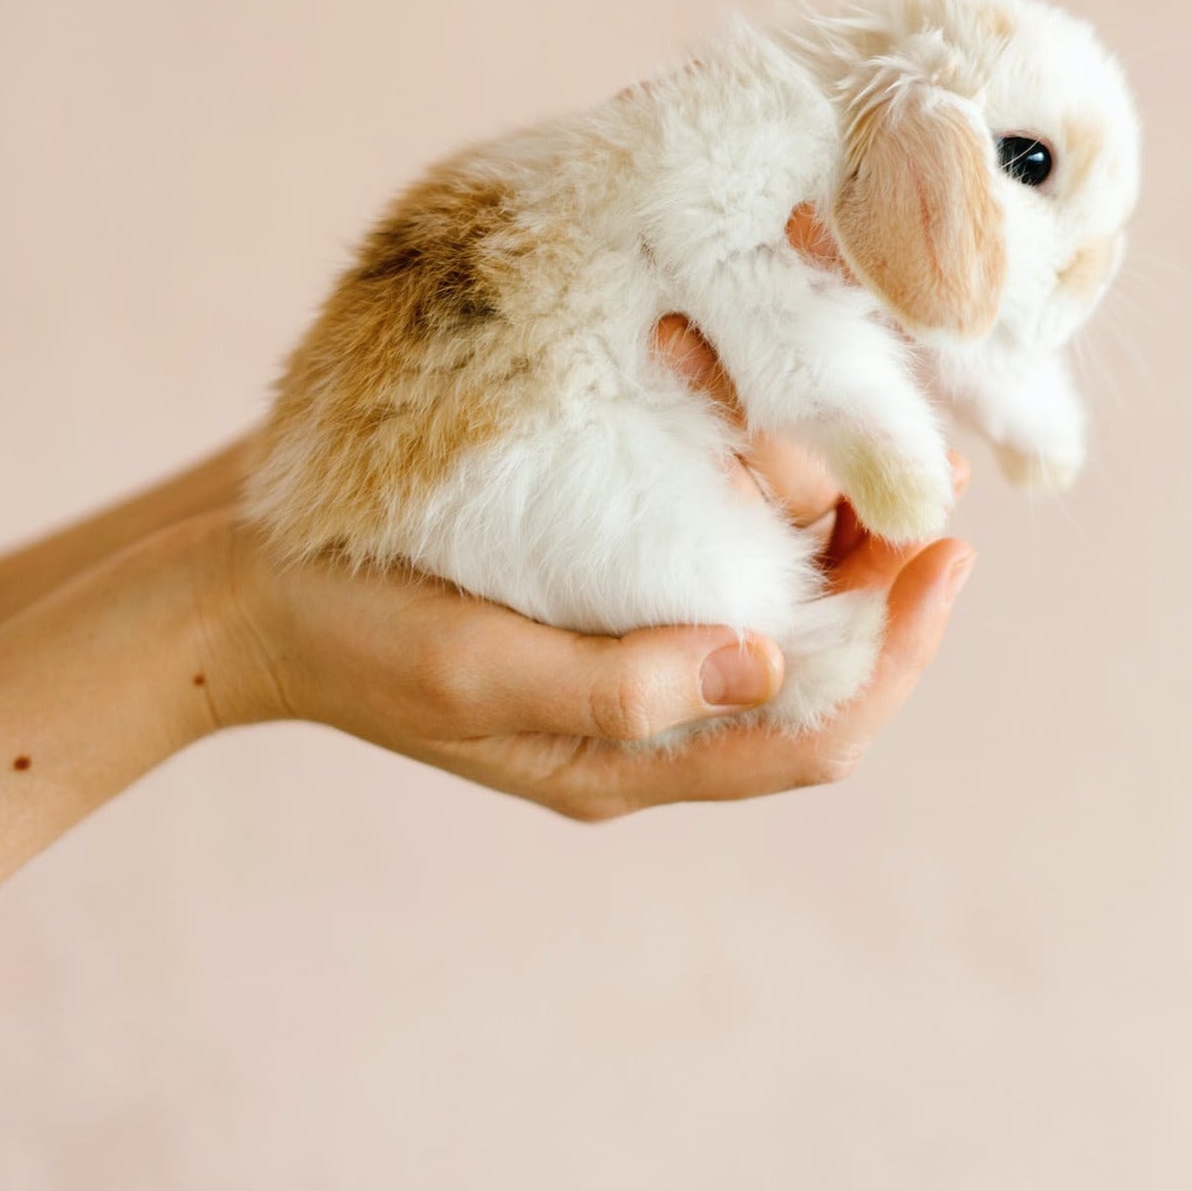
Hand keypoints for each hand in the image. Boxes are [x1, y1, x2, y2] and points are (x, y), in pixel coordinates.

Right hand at [202, 317, 973, 818]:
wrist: (241, 590)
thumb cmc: (350, 635)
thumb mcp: (475, 670)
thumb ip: (620, 683)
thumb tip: (766, 661)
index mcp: (629, 763)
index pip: (813, 735)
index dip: (898, 652)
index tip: (950, 555)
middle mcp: (645, 718)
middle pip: (811, 664)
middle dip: (883, 577)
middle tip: (931, 471)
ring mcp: (622, 652)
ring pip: (771, 603)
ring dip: (831, 530)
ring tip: (872, 435)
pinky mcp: (595, 590)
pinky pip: (709, 555)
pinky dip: (757, 499)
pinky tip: (769, 427)